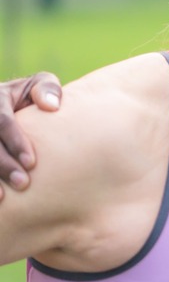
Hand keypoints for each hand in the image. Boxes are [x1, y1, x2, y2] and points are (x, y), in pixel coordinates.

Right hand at [0, 72, 62, 197]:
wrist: (9, 100)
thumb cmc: (32, 94)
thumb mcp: (40, 84)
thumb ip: (47, 89)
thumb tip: (51, 106)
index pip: (2, 121)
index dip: (15, 142)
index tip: (32, 163)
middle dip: (3, 165)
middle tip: (22, 183)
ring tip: (3, 197)